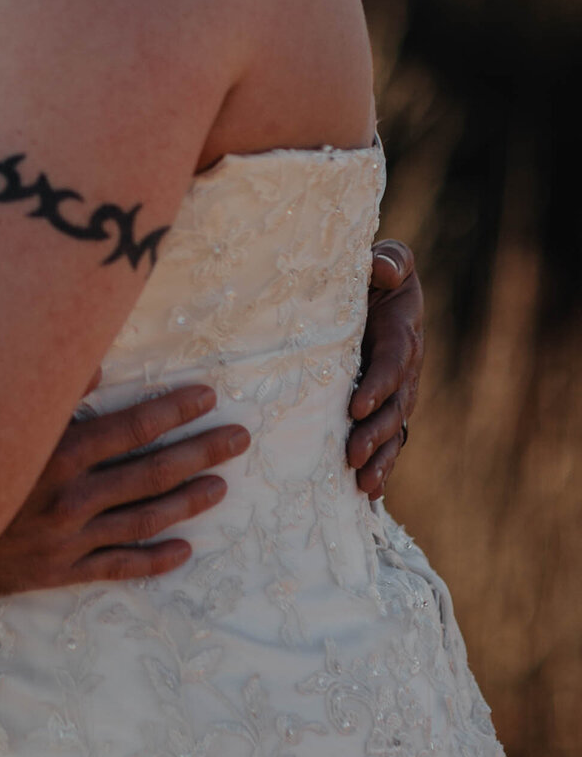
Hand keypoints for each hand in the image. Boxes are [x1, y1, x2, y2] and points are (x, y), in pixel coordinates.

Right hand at [0, 388, 250, 592]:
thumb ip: (41, 388)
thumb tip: (90, 357)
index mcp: (56, 454)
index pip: (131, 427)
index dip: (173, 410)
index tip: (208, 396)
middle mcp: (70, 498)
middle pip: (150, 473)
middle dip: (198, 452)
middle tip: (239, 438)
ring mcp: (68, 539)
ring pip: (142, 519)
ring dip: (186, 502)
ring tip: (220, 486)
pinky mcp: (58, 572)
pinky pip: (116, 567)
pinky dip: (152, 560)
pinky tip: (183, 550)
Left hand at [348, 238, 423, 497]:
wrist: (381, 290)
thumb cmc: (377, 272)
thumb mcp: (388, 260)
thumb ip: (389, 260)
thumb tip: (380, 269)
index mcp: (402, 335)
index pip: (392, 363)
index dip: (378, 386)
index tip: (355, 406)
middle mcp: (405, 370)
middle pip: (395, 407)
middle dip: (375, 434)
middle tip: (351, 456)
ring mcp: (398, 394)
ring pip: (394, 431)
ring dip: (380, 459)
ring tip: (362, 485)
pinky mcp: (387, 408)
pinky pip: (389, 441)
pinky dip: (381, 468)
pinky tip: (366, 496)